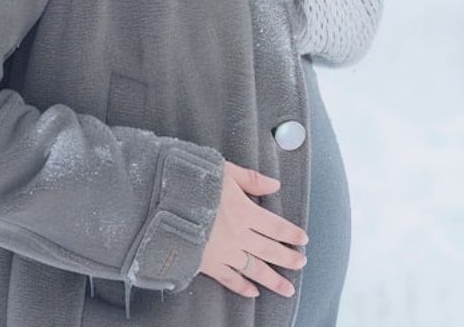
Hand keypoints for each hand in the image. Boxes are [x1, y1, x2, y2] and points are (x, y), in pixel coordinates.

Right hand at [198, 160, 308, 297]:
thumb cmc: (191, 183)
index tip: (303, 240)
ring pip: (254, 269)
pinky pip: (228, 279)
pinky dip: (241, 287)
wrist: (160, 205)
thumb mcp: (224, 171)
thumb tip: (275, 184)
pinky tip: (252, 292)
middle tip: (301, 264)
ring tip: (287, 289)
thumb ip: (251, 179)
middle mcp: (238, 235)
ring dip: (272, 280)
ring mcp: (223, 252)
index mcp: (244, 211)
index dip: (291, 234)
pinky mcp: (207, 264)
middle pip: (270, 251)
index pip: (276, 226)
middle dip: (288, 259)